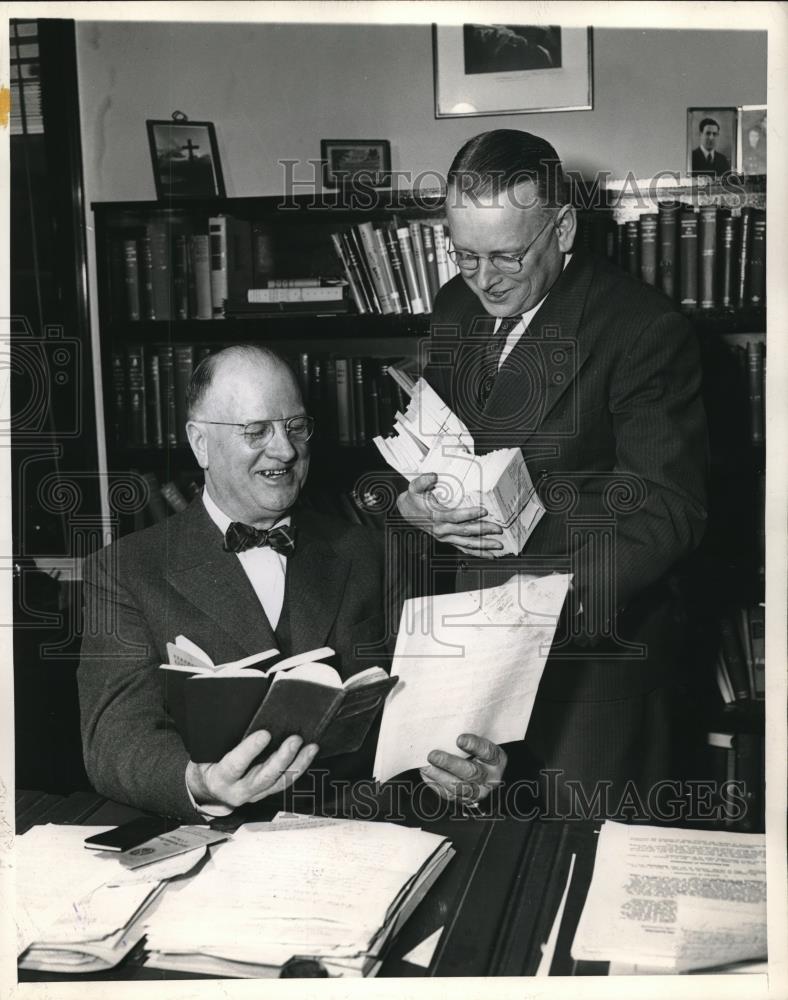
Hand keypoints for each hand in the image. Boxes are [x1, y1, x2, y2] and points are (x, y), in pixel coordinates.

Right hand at [185, 730, 318, 810]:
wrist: (208, 788)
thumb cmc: (208, 762)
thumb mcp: (206, 750)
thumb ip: (220, 737)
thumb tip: (233, 710)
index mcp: (220, 778)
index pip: (236, 765)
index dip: (250, 750)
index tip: (265, 733)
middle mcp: (238, 791)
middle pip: (264, 777)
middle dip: (282, 758)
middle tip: (295, 739)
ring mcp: (255, 794)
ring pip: (280, 782)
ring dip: (298, 764)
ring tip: (311, 746)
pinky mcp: (266, 792)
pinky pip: (285, 782)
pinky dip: (299, 767)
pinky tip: (309, 753)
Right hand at [396, 473, 503, 556]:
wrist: (406, 512)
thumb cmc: (414, 499)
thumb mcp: (414, 487)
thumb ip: (423, 481)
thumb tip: (433, 475)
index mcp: (436, 516)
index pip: (455, 516)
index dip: (470, 514)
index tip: (483, 511)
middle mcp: (442, 529)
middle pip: (465, 531)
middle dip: (483, 531)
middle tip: (498, 529)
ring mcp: (446, 537)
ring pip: (467, 543)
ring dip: (483, 545)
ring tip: (498, 545)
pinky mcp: (448, 540)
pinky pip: (464, 548)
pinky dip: (477, 552)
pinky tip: (489, 554)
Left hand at [420, 733, 506, 803]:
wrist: (480, 770)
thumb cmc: (477, 749)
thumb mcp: (482, 740)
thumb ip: (471, 733)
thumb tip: (449, 724)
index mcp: (497, 760)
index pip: (488, 752)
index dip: (474, 745)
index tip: (459, 739)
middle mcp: (489, 779)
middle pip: (471, 773)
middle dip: (450, 764)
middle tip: (433, 755)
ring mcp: (476, 792)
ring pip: (457, 787)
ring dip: (439, 776)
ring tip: (426, 766)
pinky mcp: (461, 798)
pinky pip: (447, 793)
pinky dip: (434, 782)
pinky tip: (426, 772)